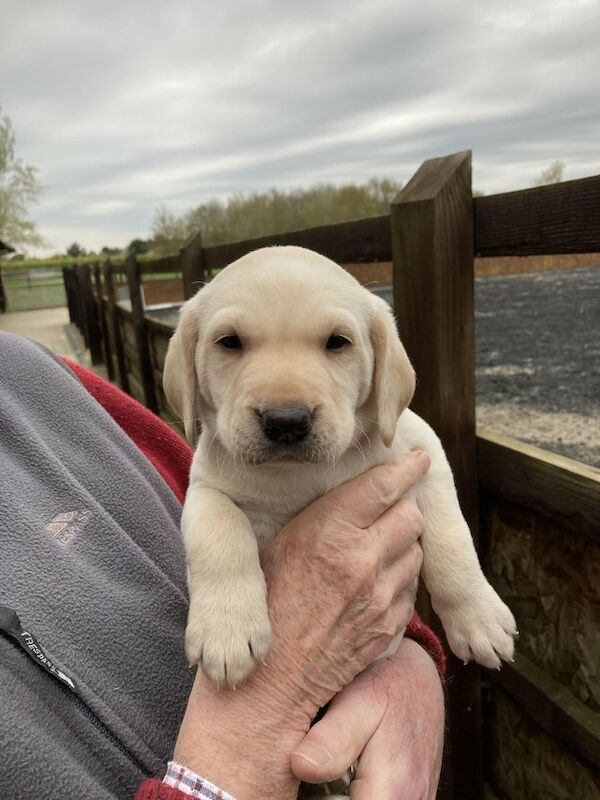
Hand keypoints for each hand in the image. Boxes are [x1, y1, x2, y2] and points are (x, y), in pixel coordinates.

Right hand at [173, 452, 429, 799]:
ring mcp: (381, 597)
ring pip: (416, 550)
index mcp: (330, 534)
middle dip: (404, 506)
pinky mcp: (391, 626)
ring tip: (381, 545)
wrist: (270, 678)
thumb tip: (353, 491)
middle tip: (391, 505)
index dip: (406, 468)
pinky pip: (411, 587)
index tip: (417, 459)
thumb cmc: (266, 603)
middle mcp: (363, 561)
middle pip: (410, 515)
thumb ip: (323, 515)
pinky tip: (379, 580)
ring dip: (404, 542)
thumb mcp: (281, 544)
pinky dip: (402, 576)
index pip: (383, 487)